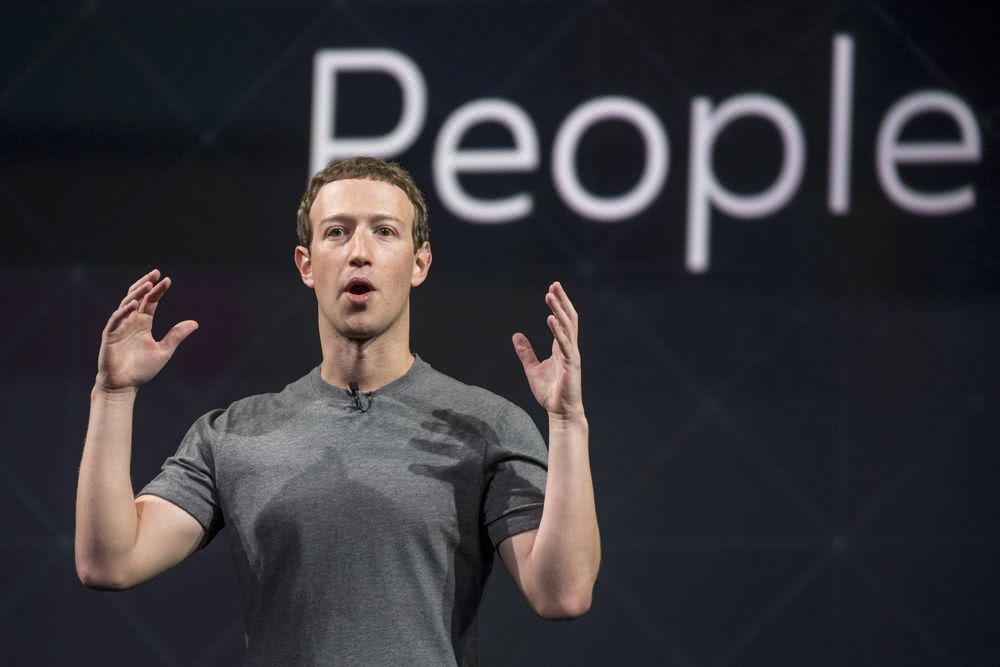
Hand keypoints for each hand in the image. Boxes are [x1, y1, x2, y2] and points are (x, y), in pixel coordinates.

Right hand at [95, 269, 197, 393]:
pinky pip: (116, 318)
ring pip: (127, 303)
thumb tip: (195, 323)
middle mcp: (131, 321)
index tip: (168, 280)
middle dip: (146, 284)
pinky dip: (125, 310)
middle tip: (156, 273)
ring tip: (148, 284)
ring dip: (137, 293)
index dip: (158, 290)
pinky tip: (135, 303)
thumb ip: (176, 335)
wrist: (124, 385)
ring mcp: (120, 326)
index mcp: (143, 323)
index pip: (151, 301)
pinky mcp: (110, 334)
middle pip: (138, 296)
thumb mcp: (164, 350)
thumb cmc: (142, 369)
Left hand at [512, 281, 583, 420]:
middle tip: (554, 284)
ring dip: (559, 310)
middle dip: (562, 301)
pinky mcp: (571, 365)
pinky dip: (558, 330)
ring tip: (550, 296)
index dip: (559, 304)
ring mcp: (572, 356)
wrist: (560, 412)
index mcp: (562, 348)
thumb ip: (526, 352)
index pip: (563, 320)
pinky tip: (551, 318)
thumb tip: (516, 335)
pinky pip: (565, 344)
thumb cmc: (550, 393)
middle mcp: (569, 348)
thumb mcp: (532, 369)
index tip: (552, 288)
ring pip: (567, 327)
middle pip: (568, 318)